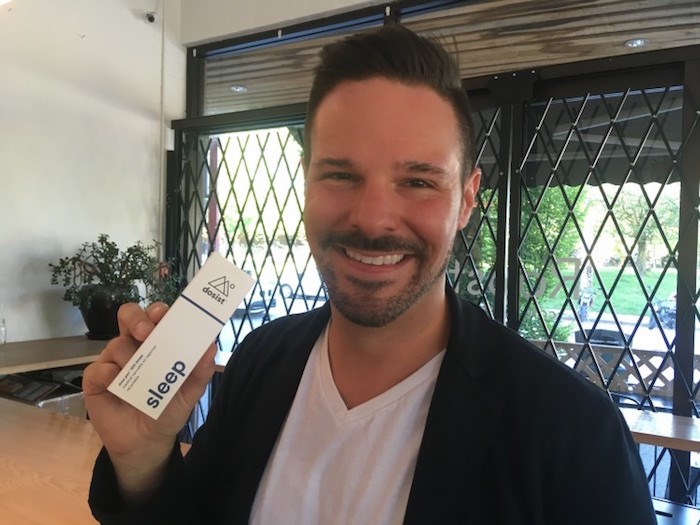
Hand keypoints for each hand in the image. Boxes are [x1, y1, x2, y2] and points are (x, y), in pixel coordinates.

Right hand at [83, 302, 216, 498]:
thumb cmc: (168, 409)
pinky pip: (97, 369)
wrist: (146, 442)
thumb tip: (211, 348)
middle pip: (129, 316)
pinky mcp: (95, 380)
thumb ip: (200, 372)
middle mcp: (134, 346)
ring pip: (116, 343)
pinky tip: (116, 383)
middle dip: (137, 319)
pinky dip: (107, 373)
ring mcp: (113, 361)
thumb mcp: (189, 394)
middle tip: (146, 332)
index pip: (155, 316)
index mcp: (157, 342)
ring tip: (139, 374)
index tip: (164, 315)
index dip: (158, 311)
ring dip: (128, 355)